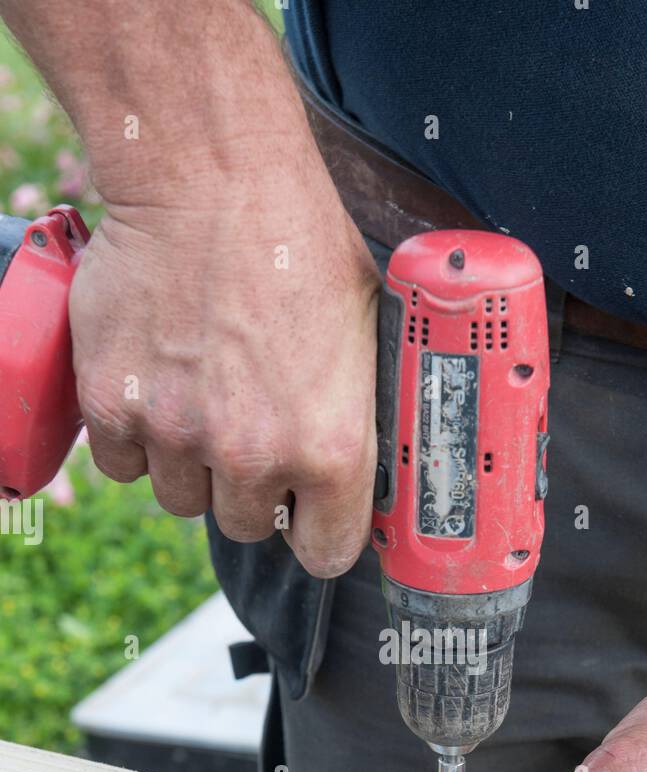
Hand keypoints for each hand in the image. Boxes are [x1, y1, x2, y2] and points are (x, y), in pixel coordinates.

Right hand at [70, 166, 379, 575]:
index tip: (309, 516)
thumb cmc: (300, 242)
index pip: (326, 554)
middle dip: (249, 489)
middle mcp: (252, 454)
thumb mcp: (368, 330)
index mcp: (329, 448)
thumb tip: (370, 463)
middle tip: (249, 432)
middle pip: (245, 525)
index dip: (318, 534)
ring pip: (181, 498)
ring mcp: (176, 433)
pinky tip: (155, 388)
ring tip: (201, 399)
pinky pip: (122, 463)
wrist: (211, 178)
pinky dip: (134, 437)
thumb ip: (360, 414)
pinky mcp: (113, 405)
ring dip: (191, 465)